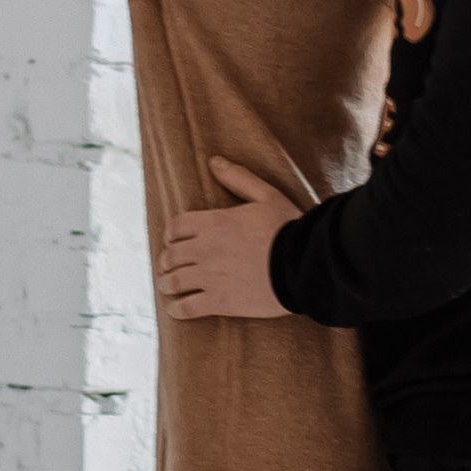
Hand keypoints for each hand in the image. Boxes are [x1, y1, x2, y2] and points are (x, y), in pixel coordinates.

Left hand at [158, 158, 300, 320]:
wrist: (304, 265)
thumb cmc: (289, 228)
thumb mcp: (267, 195)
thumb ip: (238, 178)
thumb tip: (214, 161)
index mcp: (213, 222)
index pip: (174, 227)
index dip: (171, 235)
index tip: (174, 241)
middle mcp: (205, 249)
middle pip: (169, 256)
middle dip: (166, 261)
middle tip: (169, 266)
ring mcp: (210, 276)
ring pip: (172, 282)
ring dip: (166, 284)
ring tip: (168, 287)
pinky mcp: (219, 302)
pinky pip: (186, 308)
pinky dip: (177, 309)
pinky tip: (176, 309)